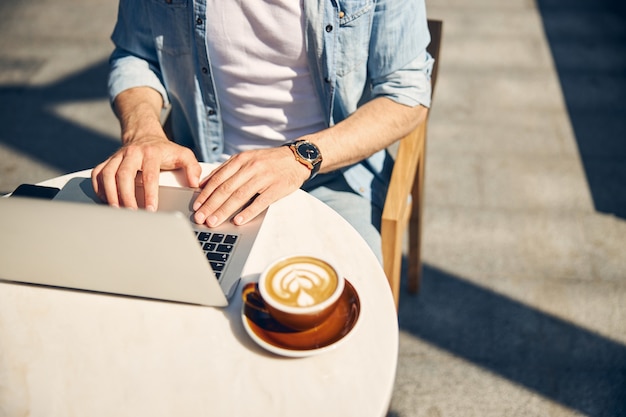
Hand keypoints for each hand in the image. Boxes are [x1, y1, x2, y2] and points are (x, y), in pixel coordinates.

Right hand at [91, 135, 201, 210]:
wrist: (144, 136)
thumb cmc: (165, 150)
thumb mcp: (183, 155)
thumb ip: (192, 168)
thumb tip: (194, 183)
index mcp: (151, 152)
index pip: (149, 174)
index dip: (150, 193)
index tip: (151, 209)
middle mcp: (131, 153)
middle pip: (123, 174)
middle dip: (126, 196)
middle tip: (132, 212)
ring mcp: (117, 157)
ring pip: (107, 174)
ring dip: (110, 194)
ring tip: (117, 210)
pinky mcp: (107, 161)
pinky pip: (97, 174)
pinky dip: (99, 189)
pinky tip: (107, 201)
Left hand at [193, 146, 309, 226]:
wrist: (297, 158)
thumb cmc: (269, 161)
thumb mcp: (247, 159)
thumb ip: (227, 170)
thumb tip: (205, 183)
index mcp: (241, 160)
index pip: (219, 178)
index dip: (206, 193)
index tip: (196, 206)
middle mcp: (251, 167)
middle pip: (226, 188)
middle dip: (211, 205)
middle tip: (200, 218)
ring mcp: (264, 178)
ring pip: (240, 196)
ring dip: (224, 211)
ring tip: (214, 222)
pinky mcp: (276, 188)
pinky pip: (260, 202)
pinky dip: (248, 212)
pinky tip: (238, 220)